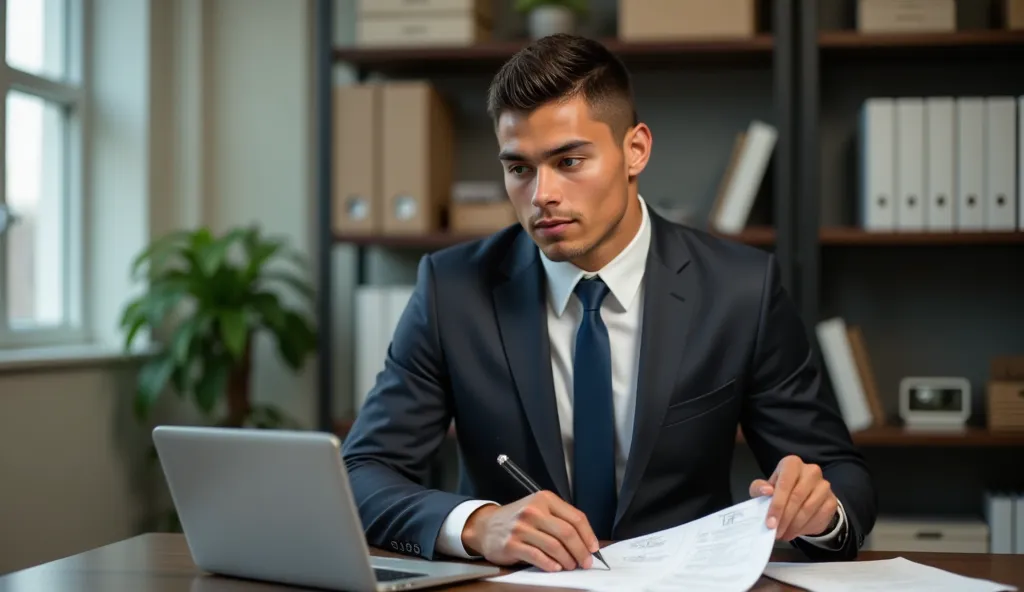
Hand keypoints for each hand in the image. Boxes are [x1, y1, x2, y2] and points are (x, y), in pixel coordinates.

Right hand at [460, 490, 599, 571]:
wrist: (486, 525)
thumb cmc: (518, 519)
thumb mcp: (539, 509)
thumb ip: (560, 519)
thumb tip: (585, 541)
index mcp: (544, 499)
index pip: (575, 517)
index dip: (588, 535)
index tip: (594, 548)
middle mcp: (533, 510)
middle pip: (567, 533)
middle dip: (581, 551)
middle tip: (585, 562)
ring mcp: (521, 527)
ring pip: (555, 546)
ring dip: (567, 560)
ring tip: (570, 565)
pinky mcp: (512, 544)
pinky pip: (538, 557)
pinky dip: (551, 564)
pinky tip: (556, 567)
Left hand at [749, 455, 838, 540]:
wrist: (802, 499)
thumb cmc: (779, 491)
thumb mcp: (764, 489)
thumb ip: (759, 488)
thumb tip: (766, 490)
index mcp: (792, 464)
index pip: (784, 484)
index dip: (777, 505)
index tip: (770, 523)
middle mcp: (810, 471)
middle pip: (796, 497)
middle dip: (785, 518)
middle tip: (776, 532)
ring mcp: (824, 485)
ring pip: (808, 508)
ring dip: (794, 525)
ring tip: (784, 534)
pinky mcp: (832, 500)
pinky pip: (819, 516)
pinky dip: (806, 527)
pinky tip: (796, 532)